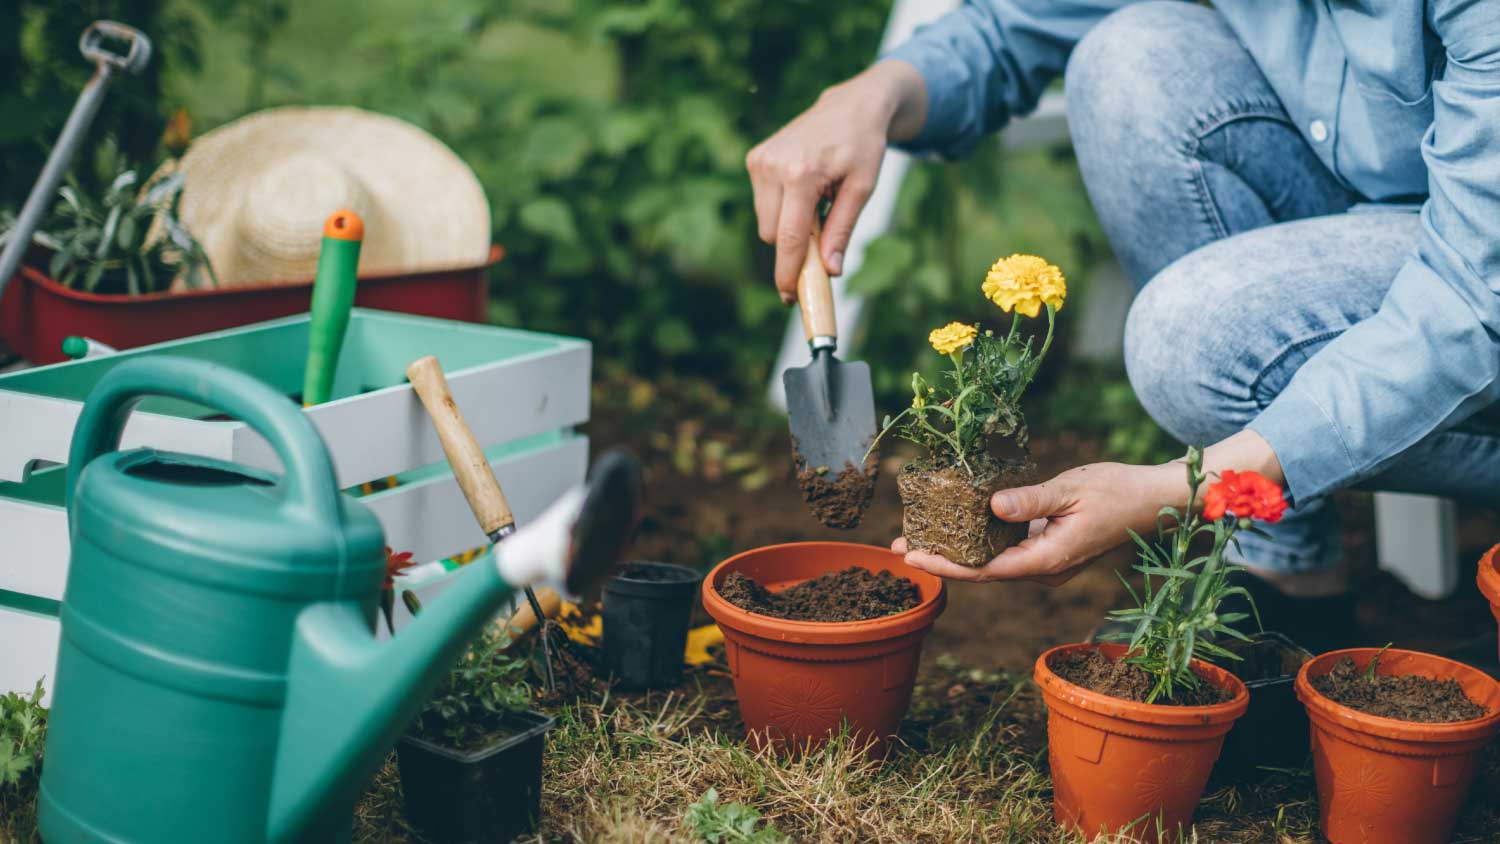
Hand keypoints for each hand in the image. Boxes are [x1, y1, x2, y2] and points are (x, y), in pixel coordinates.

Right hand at [746, 60, 926, 302]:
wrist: (851, 105)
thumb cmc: (862, 146)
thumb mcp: (862, 189)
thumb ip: (842, 230)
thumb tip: (831, 271)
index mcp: (801, 174)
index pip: (788, 238)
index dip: (787, 272)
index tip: (790, 297)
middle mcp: (773, 166)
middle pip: (773, 235)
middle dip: (794, 245)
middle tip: (823, 235)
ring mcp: (760, 160)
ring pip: (766, 222)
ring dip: (788, 224)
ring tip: (818, 199)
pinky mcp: (755, 158)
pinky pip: (763, 204)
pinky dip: (783, 207)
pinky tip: (805, 187)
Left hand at [896, 431, 1284, 585]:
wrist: (1155, 500)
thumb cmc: (1118, 491)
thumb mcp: (1071, 488)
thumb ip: (1030, 501)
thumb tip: (991, 505)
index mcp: (1047, 560)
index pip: (984, 570)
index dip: (945, 564)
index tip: (912, 556)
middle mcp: (1043, 568)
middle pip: (981, 569)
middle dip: (941, 558)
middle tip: (899, 543)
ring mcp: (1047, 561)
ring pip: (993, 559)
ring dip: (957, 548)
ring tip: (918, 533)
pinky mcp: (1049, 547)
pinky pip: (1007, 548)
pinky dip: (980, 537)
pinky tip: (959, 521)